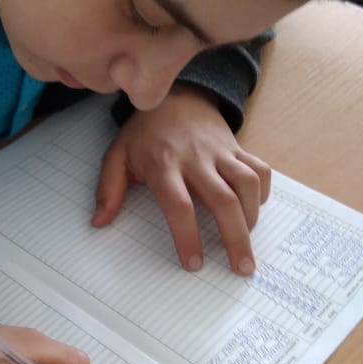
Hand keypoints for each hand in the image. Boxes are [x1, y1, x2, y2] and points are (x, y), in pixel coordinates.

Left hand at [92, 85, 270, 274]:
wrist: (174, 96)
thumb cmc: (144, 133)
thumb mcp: (117, 155)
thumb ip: (108, 189)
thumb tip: (99, 222)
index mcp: (164, 166)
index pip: (179, 205)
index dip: (187, 236)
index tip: (193, 263)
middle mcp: (196, 159)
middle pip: (223, 201)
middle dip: (235, 238)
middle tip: (242, 268)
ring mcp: (220, 152)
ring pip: (247, 185)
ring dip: (251, 217)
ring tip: (246, 242)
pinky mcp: (237, 148)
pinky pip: (260, 170)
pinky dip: (263, 192)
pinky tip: (253, 210)